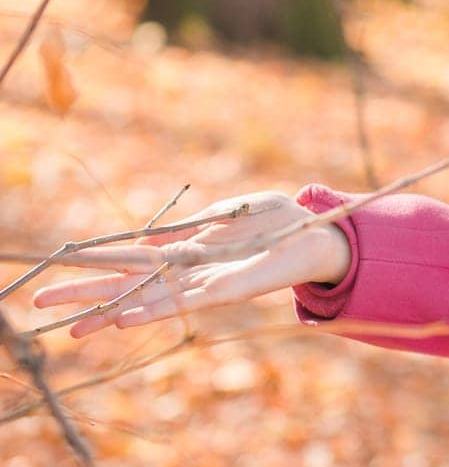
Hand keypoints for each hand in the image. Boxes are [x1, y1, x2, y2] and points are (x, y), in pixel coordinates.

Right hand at [30, 190, 351, 338]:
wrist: (317, 230)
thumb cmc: (273, 219)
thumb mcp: (225, 213)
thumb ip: (189, 225)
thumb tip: (147, 236)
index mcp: (187, 250)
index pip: (131, 261)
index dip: (95, 267)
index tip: (59, 270)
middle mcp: (190, 272)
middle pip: (128, 285)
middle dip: (87, 296)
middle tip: (40, 305)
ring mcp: (206, 283)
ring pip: (150, 301)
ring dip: (114, 312)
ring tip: (77, 326)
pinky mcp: (228, 290)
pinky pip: (185, 302)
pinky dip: (155, 309)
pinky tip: (127, 318)